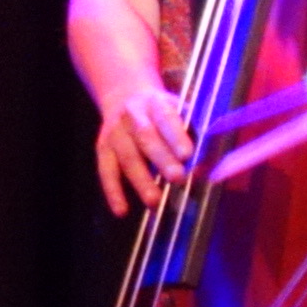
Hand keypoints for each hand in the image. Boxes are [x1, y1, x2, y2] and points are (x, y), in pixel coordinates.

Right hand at [90, 81, 195, 215]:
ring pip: (127, 156)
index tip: (188, 155)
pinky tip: (121, 211)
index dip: (176, 136)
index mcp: (156, 103)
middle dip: (162, 159)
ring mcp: (114, 132)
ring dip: (141, 180)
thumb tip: (203, 168)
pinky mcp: (103, 148)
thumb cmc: (162, 112)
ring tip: (154, 201)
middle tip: (178, 179)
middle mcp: (132, 114)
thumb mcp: (179, 111)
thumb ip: (194, 135)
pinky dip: (113, 191)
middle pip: (146, 137)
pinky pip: (106, 171)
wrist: (125, 96)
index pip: (166, 117)